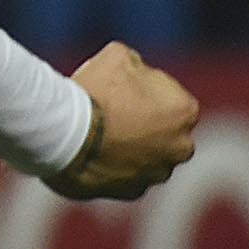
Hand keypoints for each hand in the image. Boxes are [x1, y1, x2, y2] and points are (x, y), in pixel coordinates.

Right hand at [46, 41, 200, 199]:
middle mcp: (181, 147)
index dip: (144, 90)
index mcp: (185, 111)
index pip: (171, 97)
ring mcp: (157, 173)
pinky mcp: (133, 192)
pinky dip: (113, 166)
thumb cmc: (94, 90)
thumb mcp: (116, 55)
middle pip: (165, 130)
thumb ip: (136, 64)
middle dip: (145, 123)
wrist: (64, 133)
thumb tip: (135, 70)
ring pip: (147, 156)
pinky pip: (126, 175)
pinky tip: (91, 151)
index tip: (120, 87)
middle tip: (111, 110)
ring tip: (96, 132)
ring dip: (130, 147)